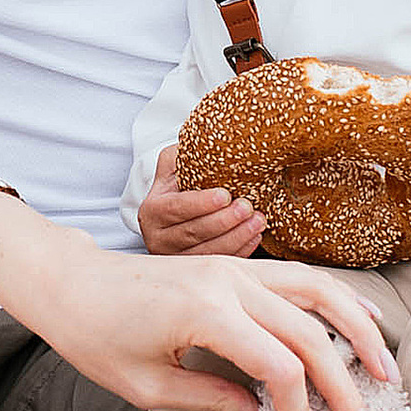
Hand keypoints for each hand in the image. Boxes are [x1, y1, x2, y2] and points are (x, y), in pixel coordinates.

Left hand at [13, 238, 393, 410]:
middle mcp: (229, 283)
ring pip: (316, 291)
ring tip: (385, 367)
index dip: (301, 410)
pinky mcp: (233, 266)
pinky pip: (297, 277)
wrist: (68, 282)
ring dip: (356, 329)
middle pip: (308, 333)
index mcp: (205, 314)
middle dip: (342, 384)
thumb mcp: (146, 384)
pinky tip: (361, 319)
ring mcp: (234, 268)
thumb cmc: (96, 336)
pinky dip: (334, 299)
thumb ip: (210, 399)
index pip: (279, 367)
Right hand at [138, 145, 264, 257]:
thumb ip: (181, 153)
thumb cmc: (178, 183)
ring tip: (258, 221)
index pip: (176, 208)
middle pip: (194, 232)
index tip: (225, 195)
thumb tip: (205, 142)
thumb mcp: (172, 162)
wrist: (175, 209)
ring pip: (208, 251)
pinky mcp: (193, 268)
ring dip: (237, 237)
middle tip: (248, 207)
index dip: (201, 203)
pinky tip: (255, 235)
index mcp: (152, 211)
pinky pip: (219, 261)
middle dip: (224, 221)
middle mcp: (158, 238)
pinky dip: (240, 251)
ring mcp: (176, 257)